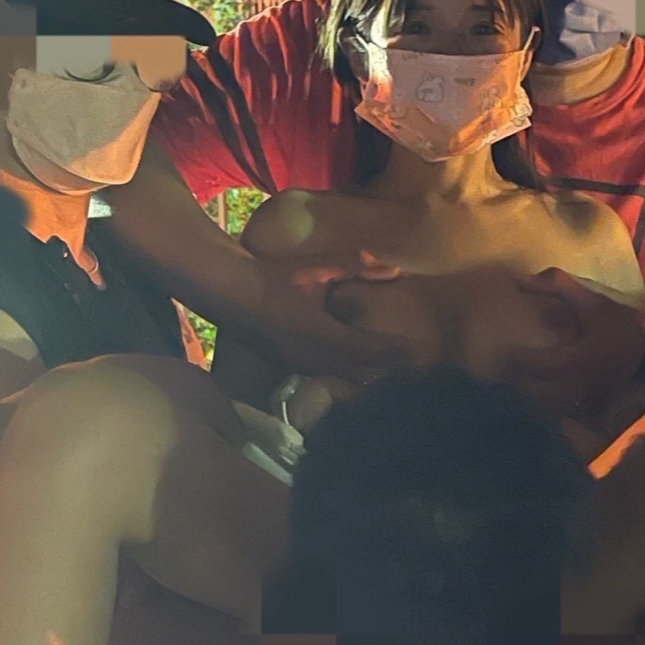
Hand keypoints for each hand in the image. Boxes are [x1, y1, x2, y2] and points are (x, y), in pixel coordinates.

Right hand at [247, 253, 409, 383]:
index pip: (366, 349)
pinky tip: (360, 370)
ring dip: (368, 374)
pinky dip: (348, 375)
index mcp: (320, 333)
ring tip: (393, 369)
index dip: (391, 350)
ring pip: (344, 379)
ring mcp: (300, 367)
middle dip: (386, 368)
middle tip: (413, 363)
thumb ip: (356, 266)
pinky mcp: (291, 369)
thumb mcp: (316, 268)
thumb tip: (394, 269)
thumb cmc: (274, 277)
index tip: (414, 346)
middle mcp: (312, 357)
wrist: (230, 293)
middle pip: (360, 372)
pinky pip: (328, 378)